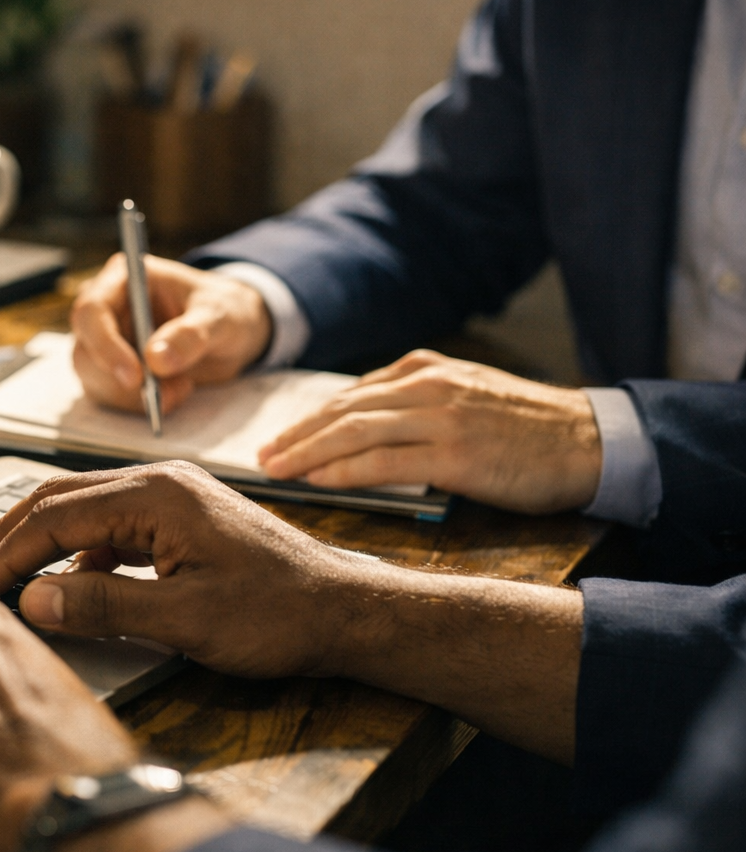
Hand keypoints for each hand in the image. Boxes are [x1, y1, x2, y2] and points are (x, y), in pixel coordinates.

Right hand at [0, 462, 362, 678]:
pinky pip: (109, 528)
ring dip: (36, 540)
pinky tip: (59, 583)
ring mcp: (170, 498)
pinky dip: (73, 552)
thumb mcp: (186, 618)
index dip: (5, 556)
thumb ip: (104, 606)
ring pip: (81, 511)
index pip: (55, 518)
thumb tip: (32, 601)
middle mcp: (159, 483)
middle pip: (59, 500)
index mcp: (156, 494)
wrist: (344, 611)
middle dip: (6, 534)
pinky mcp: (180, 520)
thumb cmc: (278, 614)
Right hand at [71, 255, 272, 414]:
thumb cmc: (223, 310)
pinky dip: (137, 405)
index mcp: (122, 279)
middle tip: (164, 394)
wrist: (230, 331)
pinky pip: (110, 396)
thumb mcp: (219, 316)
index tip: (135, 377)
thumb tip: (156, 360)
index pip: (91, 311)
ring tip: (179, 391)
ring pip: (93, 379)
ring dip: (132, 398)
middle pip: (85, 351)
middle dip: (121, 382)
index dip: (105, 346)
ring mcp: (106, 342)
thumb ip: (191, 334)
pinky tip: (173, 394)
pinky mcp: (112, 370)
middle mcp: (106, 309)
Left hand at [257, 350, 601, 513]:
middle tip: (261, 456)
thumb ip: (415, 407)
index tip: (279, 438)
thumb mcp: (464, 399)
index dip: (308, 419)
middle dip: (296, 435)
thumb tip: (361, 432)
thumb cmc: (527, 430)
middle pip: (342, 411)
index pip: (350, 396)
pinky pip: (385, 461)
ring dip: (307, 452)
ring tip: (275, 469)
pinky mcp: (455, 452)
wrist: (591, 440)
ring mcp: (441, 417)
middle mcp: (427, 386)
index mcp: (424, 370)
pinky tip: (317, 480)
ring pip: (355, 432)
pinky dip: (345, 470)